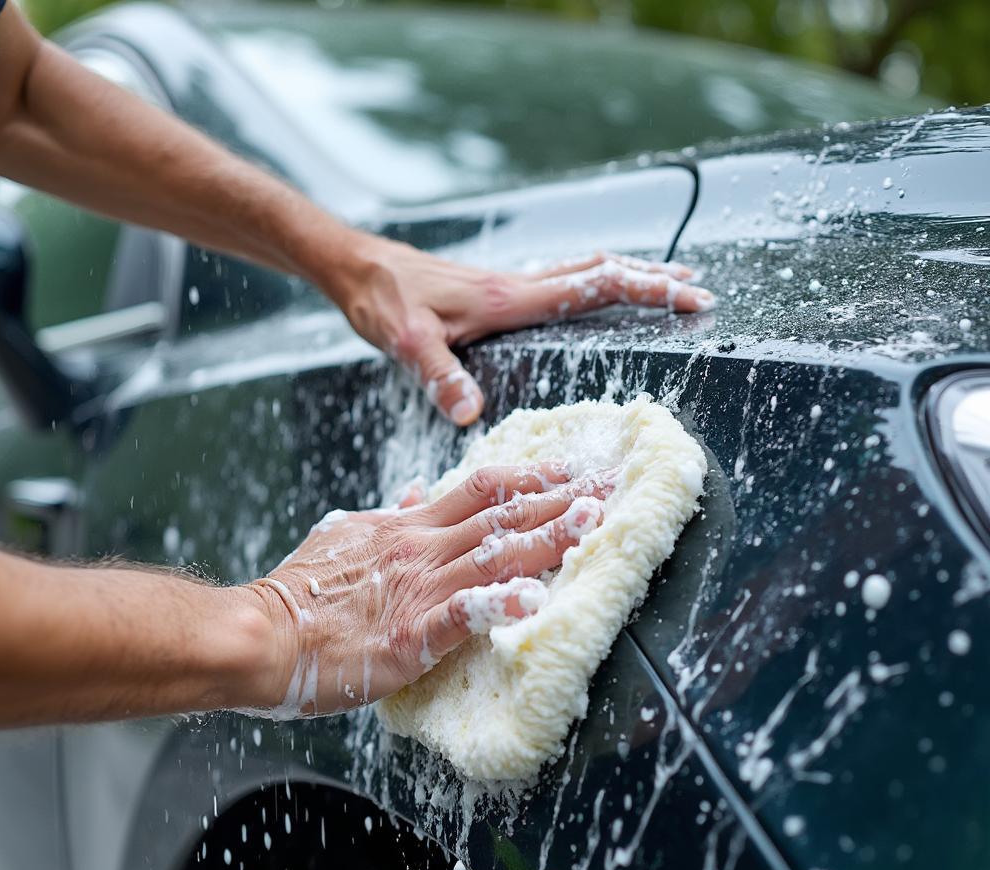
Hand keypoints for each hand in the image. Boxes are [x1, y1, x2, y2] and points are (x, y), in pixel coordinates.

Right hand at [239, 463, 613, 717]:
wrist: (260, 633)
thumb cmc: (301, 593)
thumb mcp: (344, 535)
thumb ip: (391, 515)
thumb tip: (419, 490)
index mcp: (408, 527)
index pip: (482, 489)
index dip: (533, 477)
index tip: (574, 470)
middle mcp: (420, 548)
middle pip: (502, 514)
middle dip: (561, 498)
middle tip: (612, 485)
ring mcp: (417, 589)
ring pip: (494, 555)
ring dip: (548, 538)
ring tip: (594, 524)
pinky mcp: (408, 634)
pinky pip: (461, 615)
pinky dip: (499, 606)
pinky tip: (534, 602)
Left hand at [328, 234, 714, 425]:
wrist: (357, 267)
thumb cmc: (382, 300)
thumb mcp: (406, 342)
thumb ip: (439, 374)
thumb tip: (470, 415)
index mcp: (511, 298)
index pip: (595, 286)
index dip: (647, 290)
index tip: (691, 297)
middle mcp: (518, 286)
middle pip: (602, 272)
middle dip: (653, 280)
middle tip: (698, 289)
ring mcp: (508, 286)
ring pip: (583, 272)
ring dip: (627, 276)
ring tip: (663, 284)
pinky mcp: (495, 293)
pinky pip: (559, 282)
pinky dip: (591, 284)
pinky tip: (590, 296)